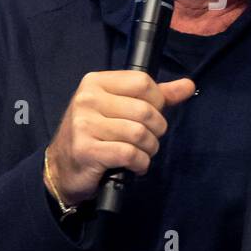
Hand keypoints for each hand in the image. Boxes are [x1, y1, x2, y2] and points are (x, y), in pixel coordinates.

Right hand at [46, 71, 195, 206]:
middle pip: (144, 110)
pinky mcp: (86, 150)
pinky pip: (130, 154)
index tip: (152, 115)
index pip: (142, 81)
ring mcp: (84, 124)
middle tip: (148, 139)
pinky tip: (136, 165)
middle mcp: (87, 99)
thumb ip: (155, 96)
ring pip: (139, 134)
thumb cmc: (95, 134)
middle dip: (156, 130)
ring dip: (149, 149)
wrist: (62, 168)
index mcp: (95, 82)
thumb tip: (188, 85)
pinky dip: (141, 163)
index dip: (157, 101)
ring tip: (142, 153)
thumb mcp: (119, 108)